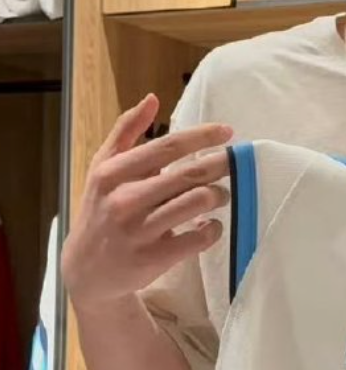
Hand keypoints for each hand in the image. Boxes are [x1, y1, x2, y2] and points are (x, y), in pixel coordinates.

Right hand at [61, 93, 232, 311]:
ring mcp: (139, 231)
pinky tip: (210, 225)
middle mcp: (124, 200)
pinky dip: (213, 229)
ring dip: (220, 195)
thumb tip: (152, 99)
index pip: (168, 146)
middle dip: (221, 166)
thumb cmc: (101, 209)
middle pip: (190, 174)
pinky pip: (199, 237)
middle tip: (235, 165)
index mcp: (113, 173)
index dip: (203, 136)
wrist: (86, 270)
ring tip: (220, 195)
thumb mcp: (103, 168)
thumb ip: (126, 131)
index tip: (228, 131)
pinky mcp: (154, 258)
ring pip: (198, 202)